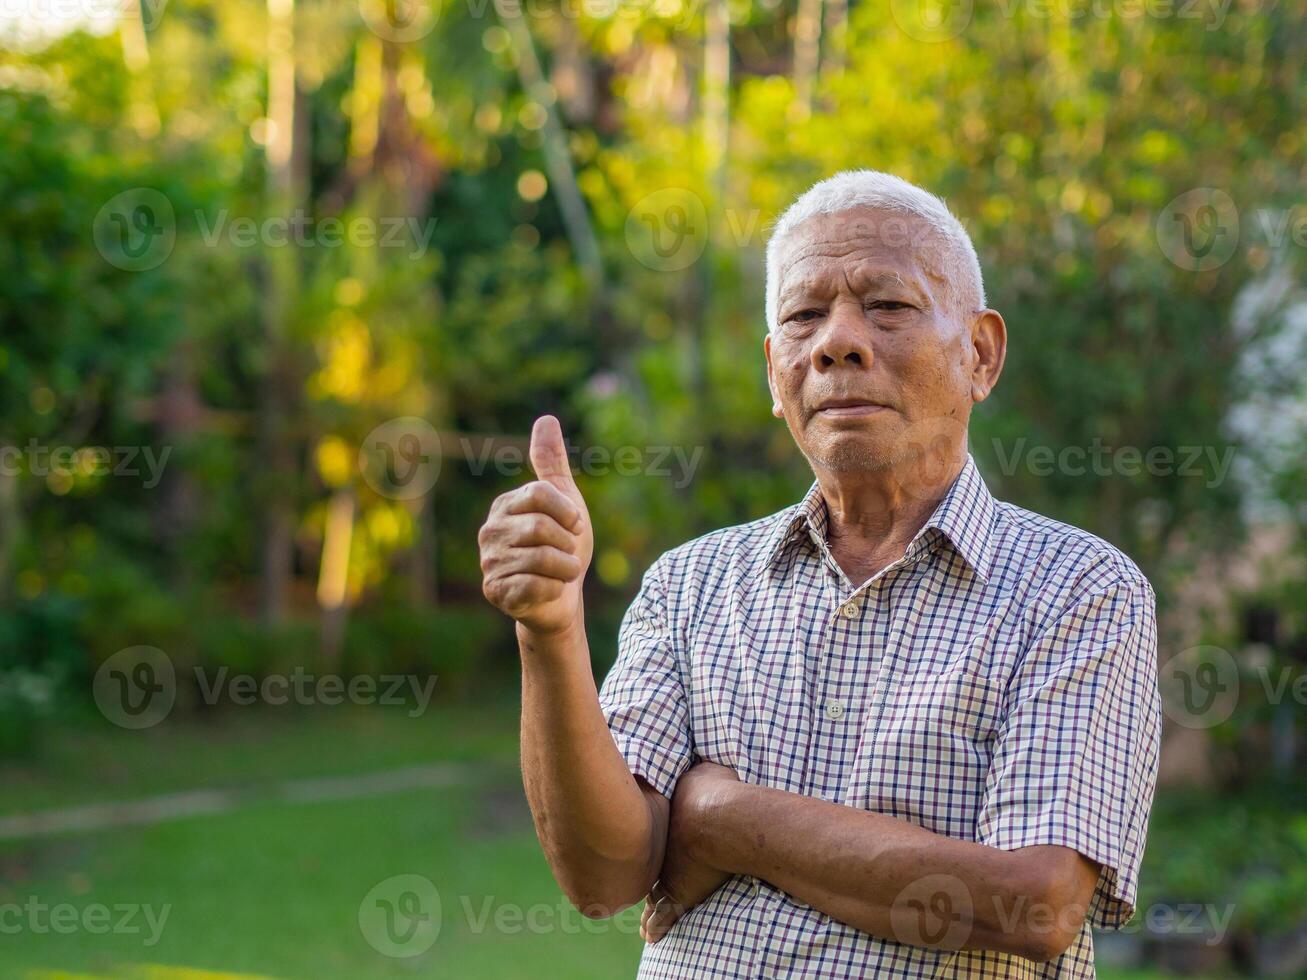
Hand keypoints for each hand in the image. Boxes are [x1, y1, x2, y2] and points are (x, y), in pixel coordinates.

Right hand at [479, 415, 592, 635]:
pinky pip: (536, 585)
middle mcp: (489, 531)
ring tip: (561, 572)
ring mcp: (489, 562)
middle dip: (568, 544)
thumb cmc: (562, 546)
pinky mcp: (495, 591)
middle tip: (566, 554)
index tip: (574, 525)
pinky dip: (555, 588)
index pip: (540, 494)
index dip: (567, 512)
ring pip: (543, 558)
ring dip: (566, 568)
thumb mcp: (564, 500)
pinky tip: (549, 589)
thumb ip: (551, 462)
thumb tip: (546, 418)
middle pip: (542, 527)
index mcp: (505, 505)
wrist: (561, 598)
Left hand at [640, 761, 739, 943]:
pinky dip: (657, 925)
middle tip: (632, 874)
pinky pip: (664, 913)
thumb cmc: (718, 794)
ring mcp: (667, 873)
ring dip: (649, 903)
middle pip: (648, 862)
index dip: (648, 838)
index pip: (650, 831)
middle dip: (640, 868)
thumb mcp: (708, 772)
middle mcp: (661, 848)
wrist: (722, 822)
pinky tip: (651, 934)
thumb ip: (702, 773)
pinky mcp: (679, 893)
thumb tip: (706, 769)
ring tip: (642, 914)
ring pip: (653, 891)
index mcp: (664, 819)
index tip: (642, 839)